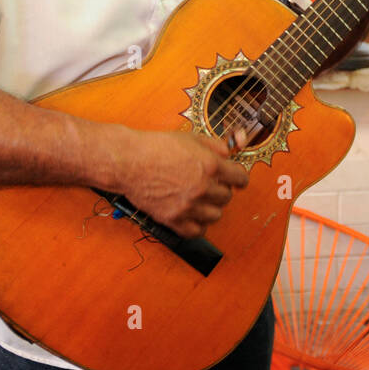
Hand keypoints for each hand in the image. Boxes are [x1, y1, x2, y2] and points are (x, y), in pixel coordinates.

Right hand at [115, 129, 249, 236]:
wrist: (128, 161)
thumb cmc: (155, 147)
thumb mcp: (190, 138)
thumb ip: (214, 146)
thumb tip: (229, 154)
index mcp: (210, 166)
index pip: (240, 178)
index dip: (239, 177)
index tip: (236, 179)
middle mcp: (202, 188)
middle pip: (227, 197)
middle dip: (221, 189)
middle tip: (211, 185)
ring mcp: (188, 206)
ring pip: (216, 215)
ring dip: (211, 207)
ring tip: (201, 199)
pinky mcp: (173, 219)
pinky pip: (197, 231)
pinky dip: (198, 225)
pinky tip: (194, 215)